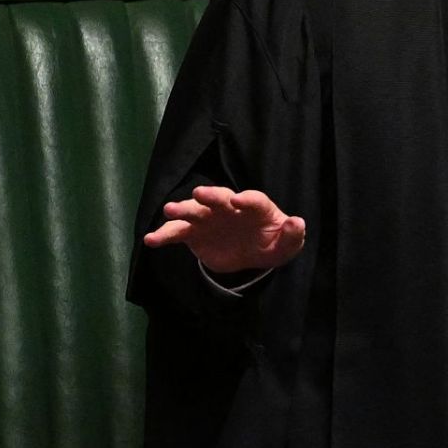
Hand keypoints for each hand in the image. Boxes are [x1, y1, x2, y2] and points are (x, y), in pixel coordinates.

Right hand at [143, 185, 306, 273]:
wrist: (251, 253)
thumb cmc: (272, 243)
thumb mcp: (287, 245)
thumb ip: (292, 235)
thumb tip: (296, 222)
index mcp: (256, 207)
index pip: (253, 200)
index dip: (247, 199)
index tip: (239, 200)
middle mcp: (230, 207)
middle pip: (220, 197)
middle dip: (210, 195)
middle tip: (199, 194)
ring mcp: (210, 219)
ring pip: (194, 210)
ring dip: (182, 209)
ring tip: (169, 210)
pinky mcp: (194, 234)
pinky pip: (177, 233)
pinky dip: (164, 235)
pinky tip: (151, 240)